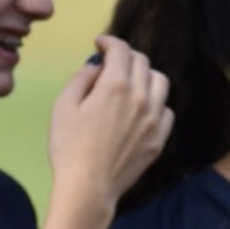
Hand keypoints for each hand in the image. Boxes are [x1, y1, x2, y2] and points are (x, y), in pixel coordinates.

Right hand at [48, 35, 172, 213]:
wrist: (88, 187)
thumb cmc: (69, 146)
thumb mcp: (63, 106)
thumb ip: (82, 78)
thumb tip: (97, 67)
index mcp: (116, 85)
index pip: (120, 50)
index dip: (109, 41)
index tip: (100, 43)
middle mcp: (141, 97)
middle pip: (142, 62)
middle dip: (126, 56)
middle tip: (112, 62)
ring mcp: (154, 119)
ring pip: (160, 82)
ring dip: (145, 76)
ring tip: (130, 84)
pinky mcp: (159, 139)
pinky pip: (166, 110)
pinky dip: (155, 103)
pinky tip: (141, 110)